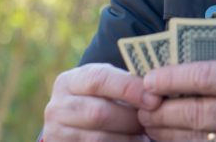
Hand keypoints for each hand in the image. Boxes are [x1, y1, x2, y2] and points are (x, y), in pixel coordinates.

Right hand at [42, 63, 161, 140]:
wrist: (76, 126)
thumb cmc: (102, 100)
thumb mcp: (107, 86)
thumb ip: (127, 84)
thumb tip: (159, 90)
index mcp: (69, 81)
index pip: (99, 80)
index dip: (129, 89)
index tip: (154, 99)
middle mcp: (56, 107)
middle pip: (98, 113)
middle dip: (131, 119)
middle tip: (153, 121)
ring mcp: (56, 133)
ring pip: (99, 138)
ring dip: (128, 138)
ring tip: (146, 135)